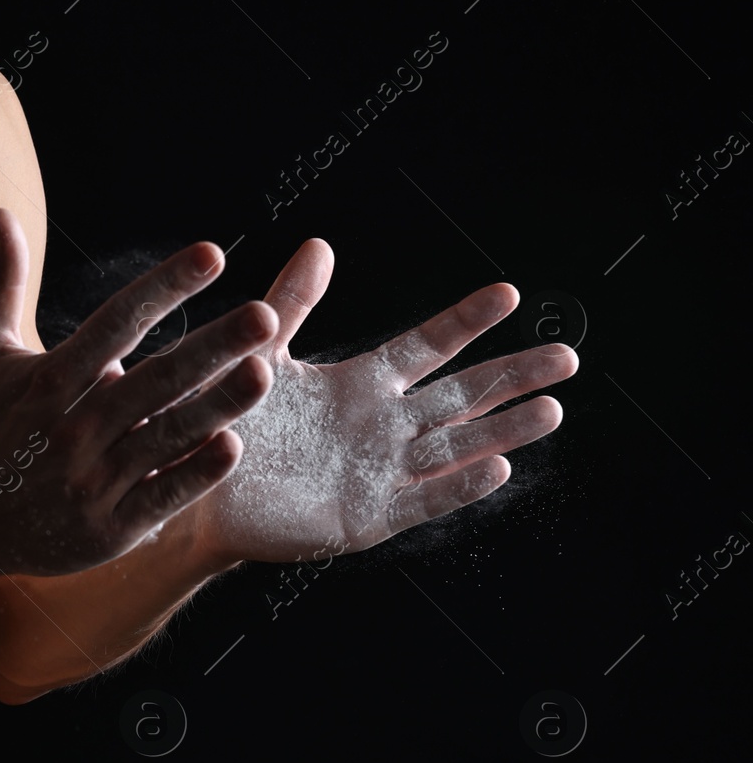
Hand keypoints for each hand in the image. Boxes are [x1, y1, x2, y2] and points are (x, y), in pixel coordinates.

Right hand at [0, 208, 273, 576]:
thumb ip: (1, 283)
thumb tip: (3, 212)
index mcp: (48, 380)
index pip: (116, 323)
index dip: (164, 287)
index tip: (213, 254)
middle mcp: (71, 428)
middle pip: (152, 380)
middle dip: (211, 348)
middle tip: (266, 316)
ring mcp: (89, 481)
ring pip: (163, 438)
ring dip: (216, 407)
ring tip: (264, 373)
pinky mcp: (104, 529)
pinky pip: (158, 498)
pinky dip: (194, 475)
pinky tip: (233, 446)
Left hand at [200, 239, 578, 564]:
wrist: (194, 493)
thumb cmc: (224, 424)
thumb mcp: (259, 355)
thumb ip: (292, 305)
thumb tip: (319, 244)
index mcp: (358, 386)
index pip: (425, 348)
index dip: (465, 322)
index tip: (509, 293)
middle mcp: (380, 427)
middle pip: (460, 396)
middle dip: (513, 376)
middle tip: (568, 356)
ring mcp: (379, 474)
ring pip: (455, 449)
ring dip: (503, 430)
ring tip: (552, 410)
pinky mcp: (365, 518)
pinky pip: (420, 501)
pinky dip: (458, 487)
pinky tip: (498, 468)